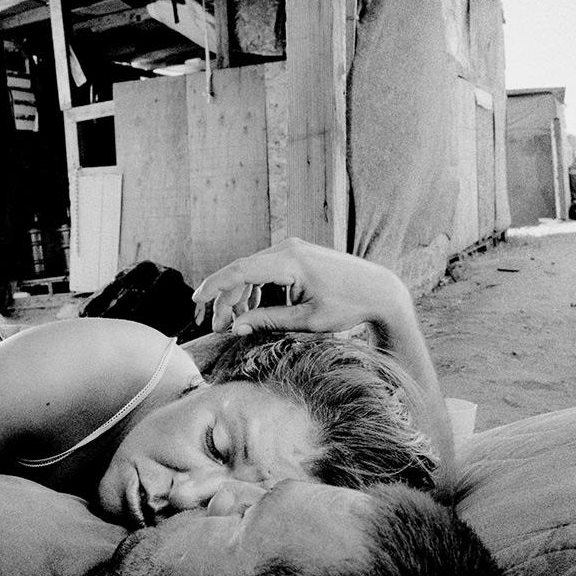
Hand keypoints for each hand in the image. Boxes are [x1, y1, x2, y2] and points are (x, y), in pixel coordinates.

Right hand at [192, 238, 410, 335]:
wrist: (379, 290)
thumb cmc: (348, 305)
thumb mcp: (307, 320)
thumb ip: (268, 321)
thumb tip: (235, 327)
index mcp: (290, 261)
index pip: (240, 270)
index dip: (215, 286)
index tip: (196, 301)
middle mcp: (288, 248)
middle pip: (242, 272)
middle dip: (225, 299)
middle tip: (215, 327)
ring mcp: (292, 249)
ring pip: (251, 271)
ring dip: (238, 296)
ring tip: (231, 323)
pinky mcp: (296, 255)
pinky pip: (265, 270)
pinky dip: (254, 289)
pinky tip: (250, 310)